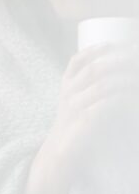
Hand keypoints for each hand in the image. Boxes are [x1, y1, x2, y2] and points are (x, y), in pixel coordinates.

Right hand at [49, 41, 138, 169]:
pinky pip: (106, 105)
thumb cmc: (76, 122)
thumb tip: (119, 70)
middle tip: (135, 60)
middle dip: (118, 61)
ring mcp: (76, 107)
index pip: (77, 61)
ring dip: (126, 80)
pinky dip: (123, 99)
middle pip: (94, 70)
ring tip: (137, 79)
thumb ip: (88, 86)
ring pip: (103, 85)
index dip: (95, 50)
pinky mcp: (85, 121)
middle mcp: (69, 93)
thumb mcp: (76, 99)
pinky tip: (132, 98)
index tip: (114, 44)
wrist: (62, 149)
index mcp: (67, 85)